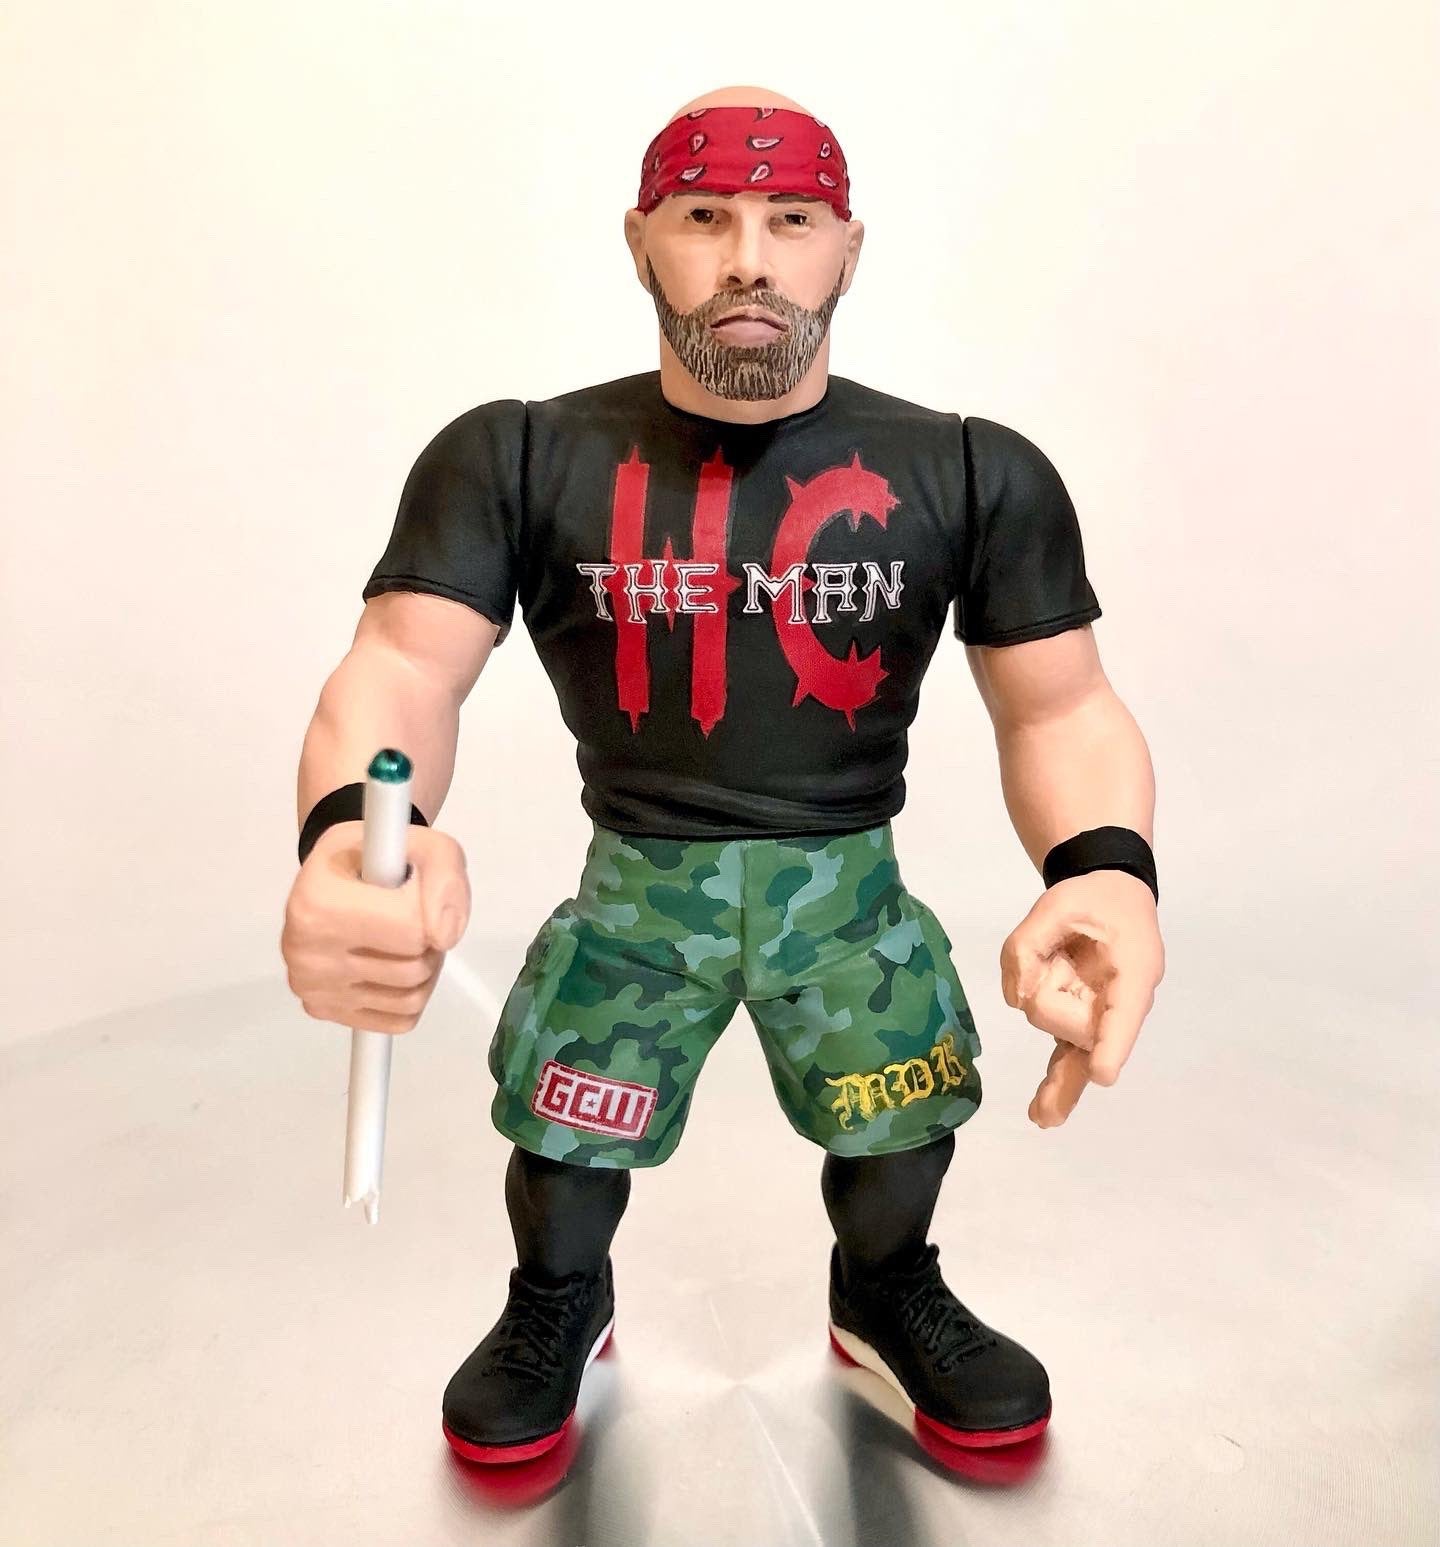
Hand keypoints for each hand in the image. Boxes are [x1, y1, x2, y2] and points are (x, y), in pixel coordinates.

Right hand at [280, 821, 470, 1033]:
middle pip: (413, 970)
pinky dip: (409, 997)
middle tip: (418, 919)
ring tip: (408, 940)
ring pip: (408, 999)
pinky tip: (394, 966)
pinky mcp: (320, 1008)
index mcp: (318, 902)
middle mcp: (303, 950)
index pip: (412, 931)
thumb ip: (445, 879)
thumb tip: (444, 936)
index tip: (415, 893)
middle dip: (431, 945)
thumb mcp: (423, 847)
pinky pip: (396, 1021)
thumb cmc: (376, 857)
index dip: (432, 912)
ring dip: (426, 972)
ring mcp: (309, 985)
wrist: (334, 874)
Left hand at [999, 869, 1163, 1127]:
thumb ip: (1028, 944)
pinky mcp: (1080, 1027)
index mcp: (1132, 971)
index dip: (1111, 1042)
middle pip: (1078, 1030)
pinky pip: (1065, 1062)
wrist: (1111, 897)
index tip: (1102, 1073)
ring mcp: (1100, 1020)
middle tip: (1054, 949)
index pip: (1122, 1012)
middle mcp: (1122, 1005)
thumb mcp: (1057, 902)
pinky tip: (1042, 1116)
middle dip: (1049, 1000)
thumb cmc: (1093, 899)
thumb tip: (1017, 993)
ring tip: (1056, 953)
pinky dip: (1055, 1088)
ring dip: (1042, 998)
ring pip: (1061, 1041)